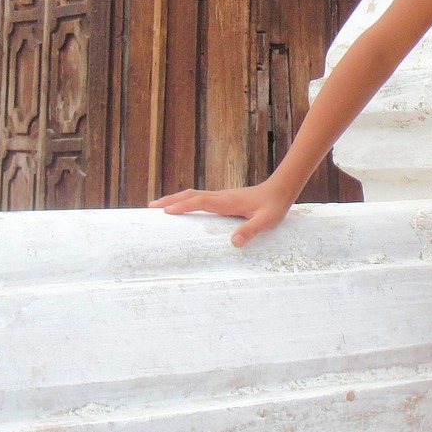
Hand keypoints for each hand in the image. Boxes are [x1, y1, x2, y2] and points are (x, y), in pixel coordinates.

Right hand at [149, 180, 294, 246]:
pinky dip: (186, 200)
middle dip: (171, 200)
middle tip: (150, 207)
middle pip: (191, 195)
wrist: (281, 189)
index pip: (200, 202)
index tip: (166, 211)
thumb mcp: (266, 221)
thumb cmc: (274, 207)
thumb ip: (251, 230)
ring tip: (159, 206)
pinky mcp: (224, 198)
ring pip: (194, 195)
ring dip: (176, 199)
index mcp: (227, 202)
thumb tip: (234, 242)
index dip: (183, 206)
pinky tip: (184, 206)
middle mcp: (221, 196)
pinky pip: (200, 198)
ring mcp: (222, 196)